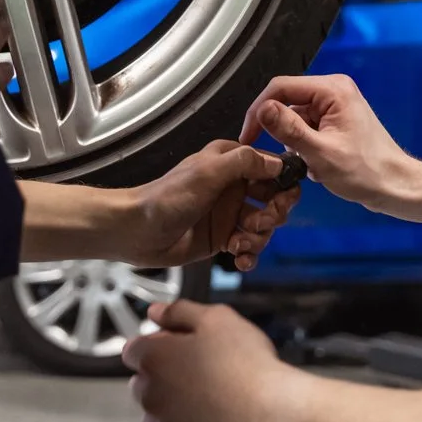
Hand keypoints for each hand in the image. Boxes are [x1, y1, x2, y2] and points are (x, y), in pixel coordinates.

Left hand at [125, 301, 301, 421]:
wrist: (274, 412)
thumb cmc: (248, 364)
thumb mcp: (217, 318)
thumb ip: (179, 312)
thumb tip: (157, 312)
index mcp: (155, 359)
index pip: (133, 351)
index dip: (156, 346)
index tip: (176, 348)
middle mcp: (153, 397)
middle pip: (143, 388)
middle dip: (162, 381)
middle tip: (198, 376)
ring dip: (171, 416)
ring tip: (205, 407)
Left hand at [128, 141, 300, 270]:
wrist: (139, 232)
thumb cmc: (166, 198)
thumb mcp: (207, 172)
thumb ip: (244, 162)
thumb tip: (277, 163)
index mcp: (230, 162)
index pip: (271, 168)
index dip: (282, 184)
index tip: (281, 198)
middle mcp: (234, 187)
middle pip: (275, 200)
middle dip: (272, 215)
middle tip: (257, 223)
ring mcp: (230, 214)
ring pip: (265, 227)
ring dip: (258, 238)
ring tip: (238, 243)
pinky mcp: (223, 238)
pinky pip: (250, 247)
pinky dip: (249, 255)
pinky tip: (239, 258)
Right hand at [241, 75, 421, 217]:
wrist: (396, 187)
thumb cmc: (367, 172)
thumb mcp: (320, 153)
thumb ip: (289, 129)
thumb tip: (262, 110)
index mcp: (332, 89)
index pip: (280, 87)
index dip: (258, 110)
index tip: (248, 136)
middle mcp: (334, 91)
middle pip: (286, 101)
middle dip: (278, 130)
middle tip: (276, 155)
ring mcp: (335, 106)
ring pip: (295, 117)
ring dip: (292, 141)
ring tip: (305, 163)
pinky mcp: (336, 120)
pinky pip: (306, 126)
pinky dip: (303, 146)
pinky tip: (314, 164)